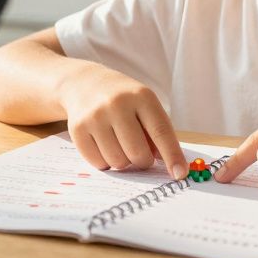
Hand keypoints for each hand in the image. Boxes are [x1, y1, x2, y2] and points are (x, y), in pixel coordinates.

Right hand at [58, 63, 186, 178]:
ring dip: (123, 161)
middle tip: (140, 154)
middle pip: (138, 153)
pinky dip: (105, 162)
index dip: (172, 156)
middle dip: (143, 161)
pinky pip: (98, 163)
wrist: (84, 83)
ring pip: (118, 162)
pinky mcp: (77, 129)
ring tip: (119, 145)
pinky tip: (104, 145)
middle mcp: (117, 104)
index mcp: (141, 96)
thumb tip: (171, 166)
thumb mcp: (145, 105)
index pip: (160, 132)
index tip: (180, 174)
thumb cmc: (124, 99)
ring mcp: (95, 116)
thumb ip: (158, 133)